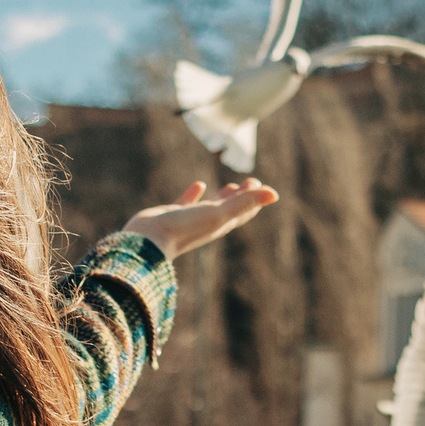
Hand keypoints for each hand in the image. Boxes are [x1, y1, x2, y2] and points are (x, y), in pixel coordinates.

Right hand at [123, 178, 278, 259]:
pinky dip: (194, 194)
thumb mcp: (219, 213)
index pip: (243, 212)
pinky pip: (186, 203)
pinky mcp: (172, 216)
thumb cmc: (184, 229)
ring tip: (230, 186)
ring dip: (222, 197)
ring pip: (210, 207)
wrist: (149, 242)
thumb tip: (275, 194)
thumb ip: (245, 203)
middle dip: (242, 196)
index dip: (254, 200)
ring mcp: (189, 220)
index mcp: (221, 225)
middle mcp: (207, 224)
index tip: (260, 185)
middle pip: (230, 209)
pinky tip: (198, 185)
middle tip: (251, 183)